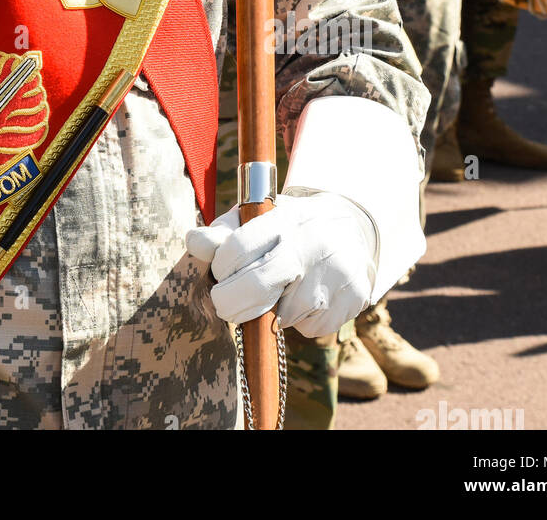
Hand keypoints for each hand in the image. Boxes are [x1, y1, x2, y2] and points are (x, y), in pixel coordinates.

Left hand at [187, 189, 376, 337]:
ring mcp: (336, 271)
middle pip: (257, 287)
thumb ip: (222, 234)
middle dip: (231, 304)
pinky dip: (302, 321)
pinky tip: (308, 298)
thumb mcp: (257, 219)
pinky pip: (311, 327)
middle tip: (225, 305)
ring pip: (285, 315)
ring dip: (273, 312)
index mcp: (283, 218)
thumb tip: (193, 242)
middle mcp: (311, 243)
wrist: (350, 229)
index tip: (221, 272)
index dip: (221, 268)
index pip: (238, 249)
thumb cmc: (287, 228)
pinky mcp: (354, 297)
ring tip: (283, 289)